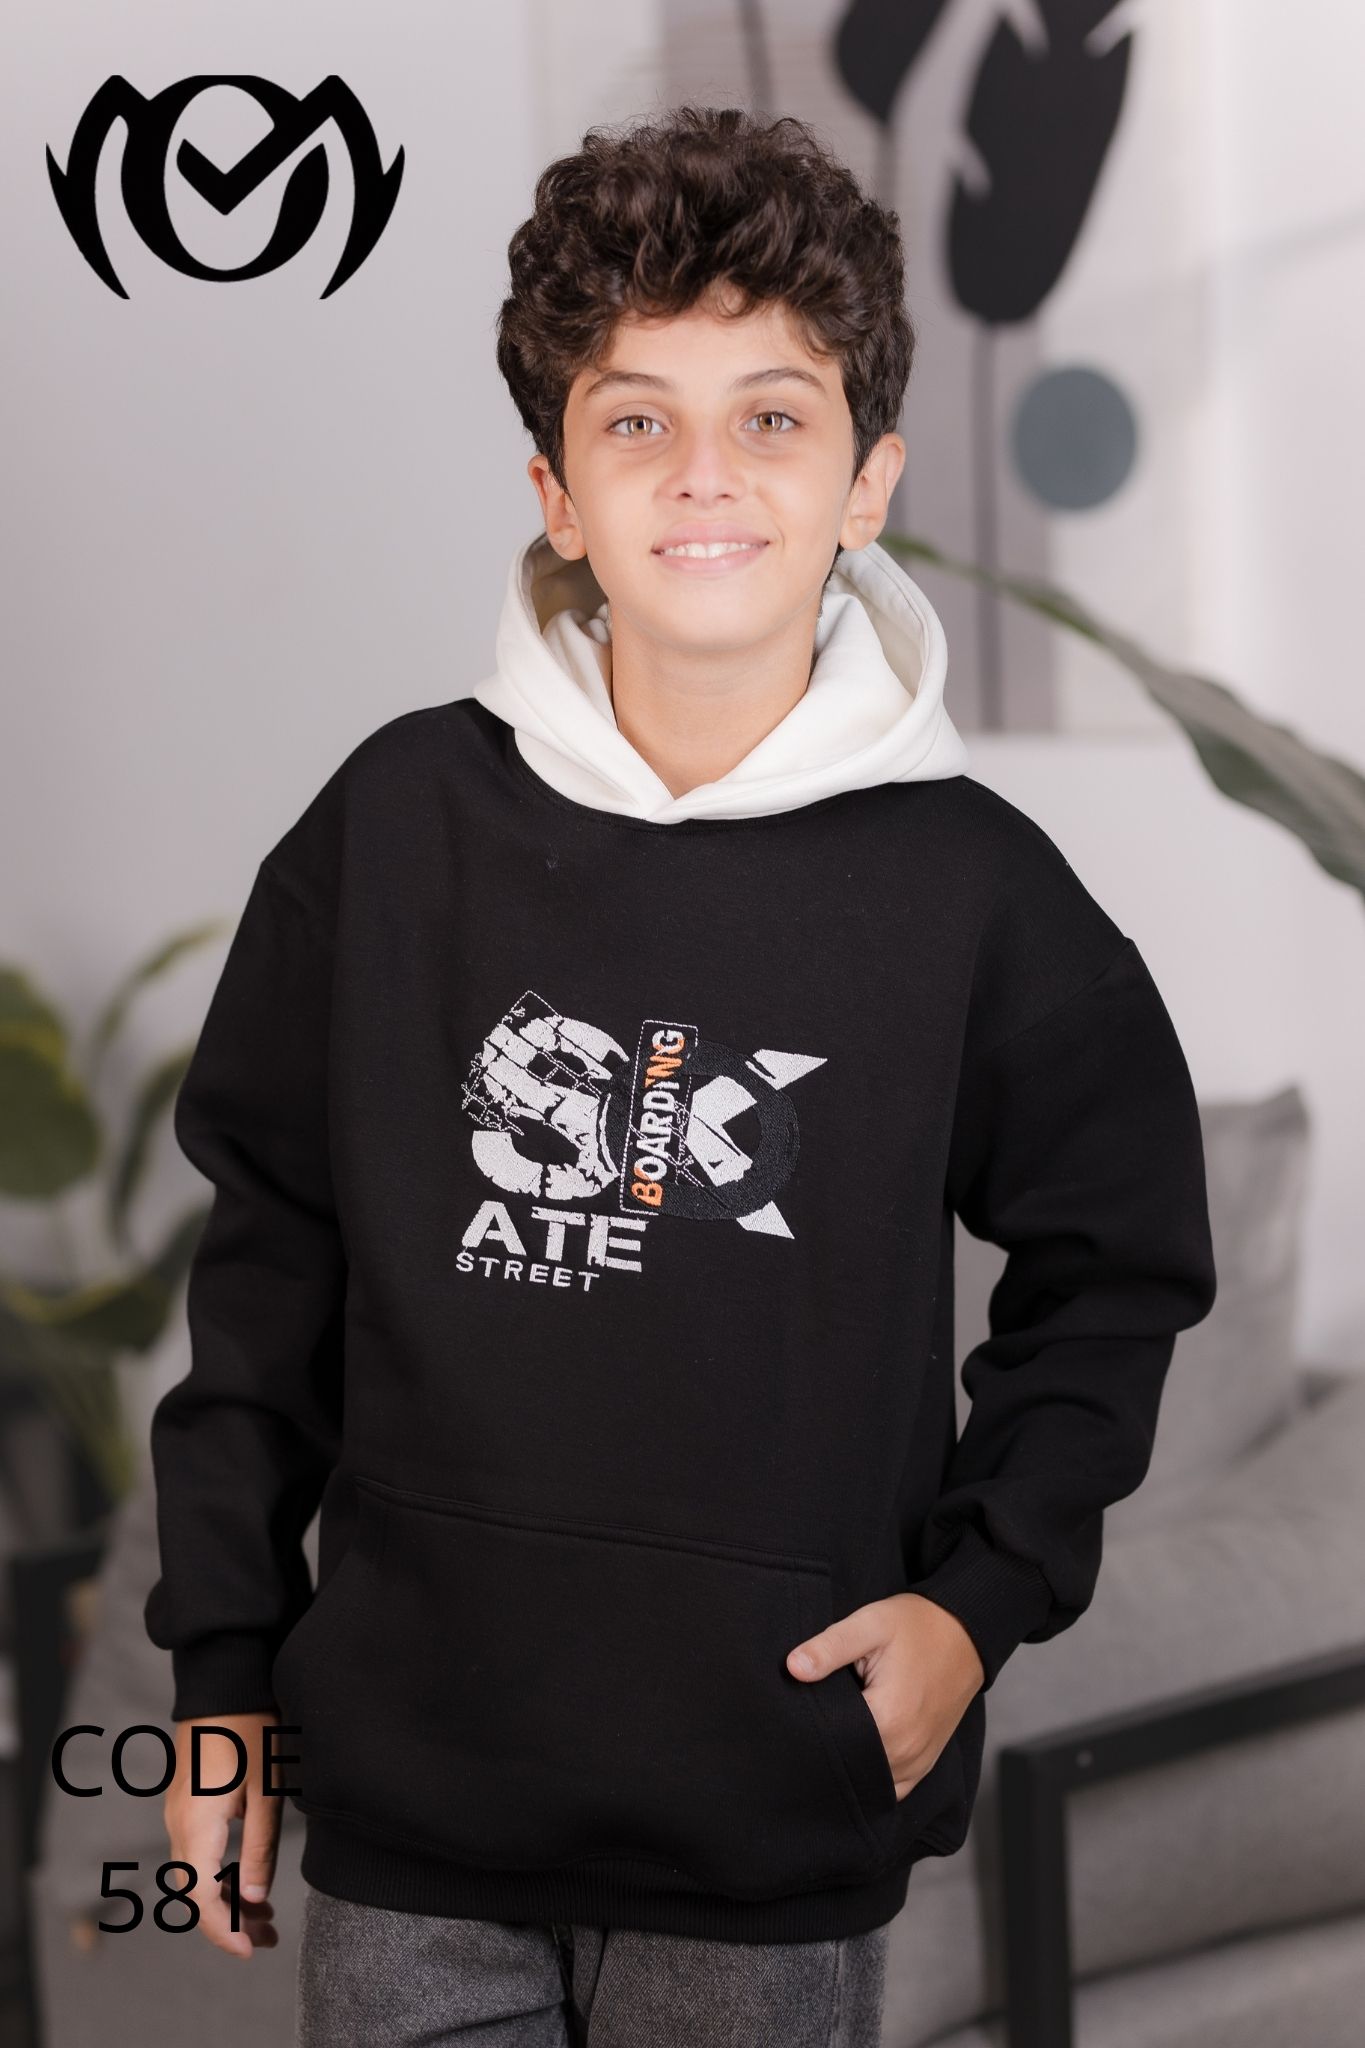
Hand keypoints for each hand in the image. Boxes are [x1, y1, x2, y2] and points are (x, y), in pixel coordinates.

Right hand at [163, 1713, 282, 1958]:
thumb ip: (259, 1846)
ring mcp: (180, 1812)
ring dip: (227, 1899)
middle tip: (268, 1940)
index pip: (199, 1897)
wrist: (225, 1678)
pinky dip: (221, 1874)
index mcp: (196, 1823)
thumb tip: (255, 1898)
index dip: (222, 1930)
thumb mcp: (267, 1789)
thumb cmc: (252, 1727)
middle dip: (230, 1921)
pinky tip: (250, 1883)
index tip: (248, 1951)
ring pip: (197, 1874)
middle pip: (195, 1891)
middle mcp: (179, 1823)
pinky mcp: (189, 1802)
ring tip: (266, 1920)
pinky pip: (199, 1853)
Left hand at [786, 1594, 984, 1798]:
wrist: (964, 1634)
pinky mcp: (924, 1763)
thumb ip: (830, 1647)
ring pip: (870, 1782)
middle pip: (850, 1767)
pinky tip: (856, 1757)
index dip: (810, 1729)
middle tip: (810, 1724)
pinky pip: (892, 1787)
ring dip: (849, 1767)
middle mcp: (905, 1750)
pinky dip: (872, 1777)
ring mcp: (918, 1761)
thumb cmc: (916, 1626)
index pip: (832, 1743)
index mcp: (888, 1718)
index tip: (798, 1713)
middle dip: (827, 1751)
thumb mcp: (870, 1623)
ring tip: (832, 1738)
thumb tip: (793, 1667)